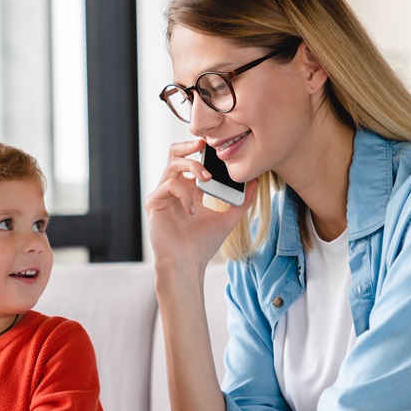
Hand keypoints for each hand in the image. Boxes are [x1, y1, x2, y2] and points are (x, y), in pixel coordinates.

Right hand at [144, 139, 254, 274]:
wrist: (187, 265)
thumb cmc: (203, 244)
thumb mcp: (228, 218)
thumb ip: (241, 200)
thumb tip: (257, 180)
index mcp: (188, 189)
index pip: (192, 159)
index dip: (203, 151)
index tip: (220, 148)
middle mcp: (173, 188)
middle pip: (175, 153)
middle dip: (190, 146)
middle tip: (205, 146)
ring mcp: (162, 194)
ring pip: (172, 164)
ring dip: (192, 167)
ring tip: (207, 179)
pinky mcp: (153, 202)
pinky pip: (168, 185)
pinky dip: (185, 194)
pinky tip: (194, 210)